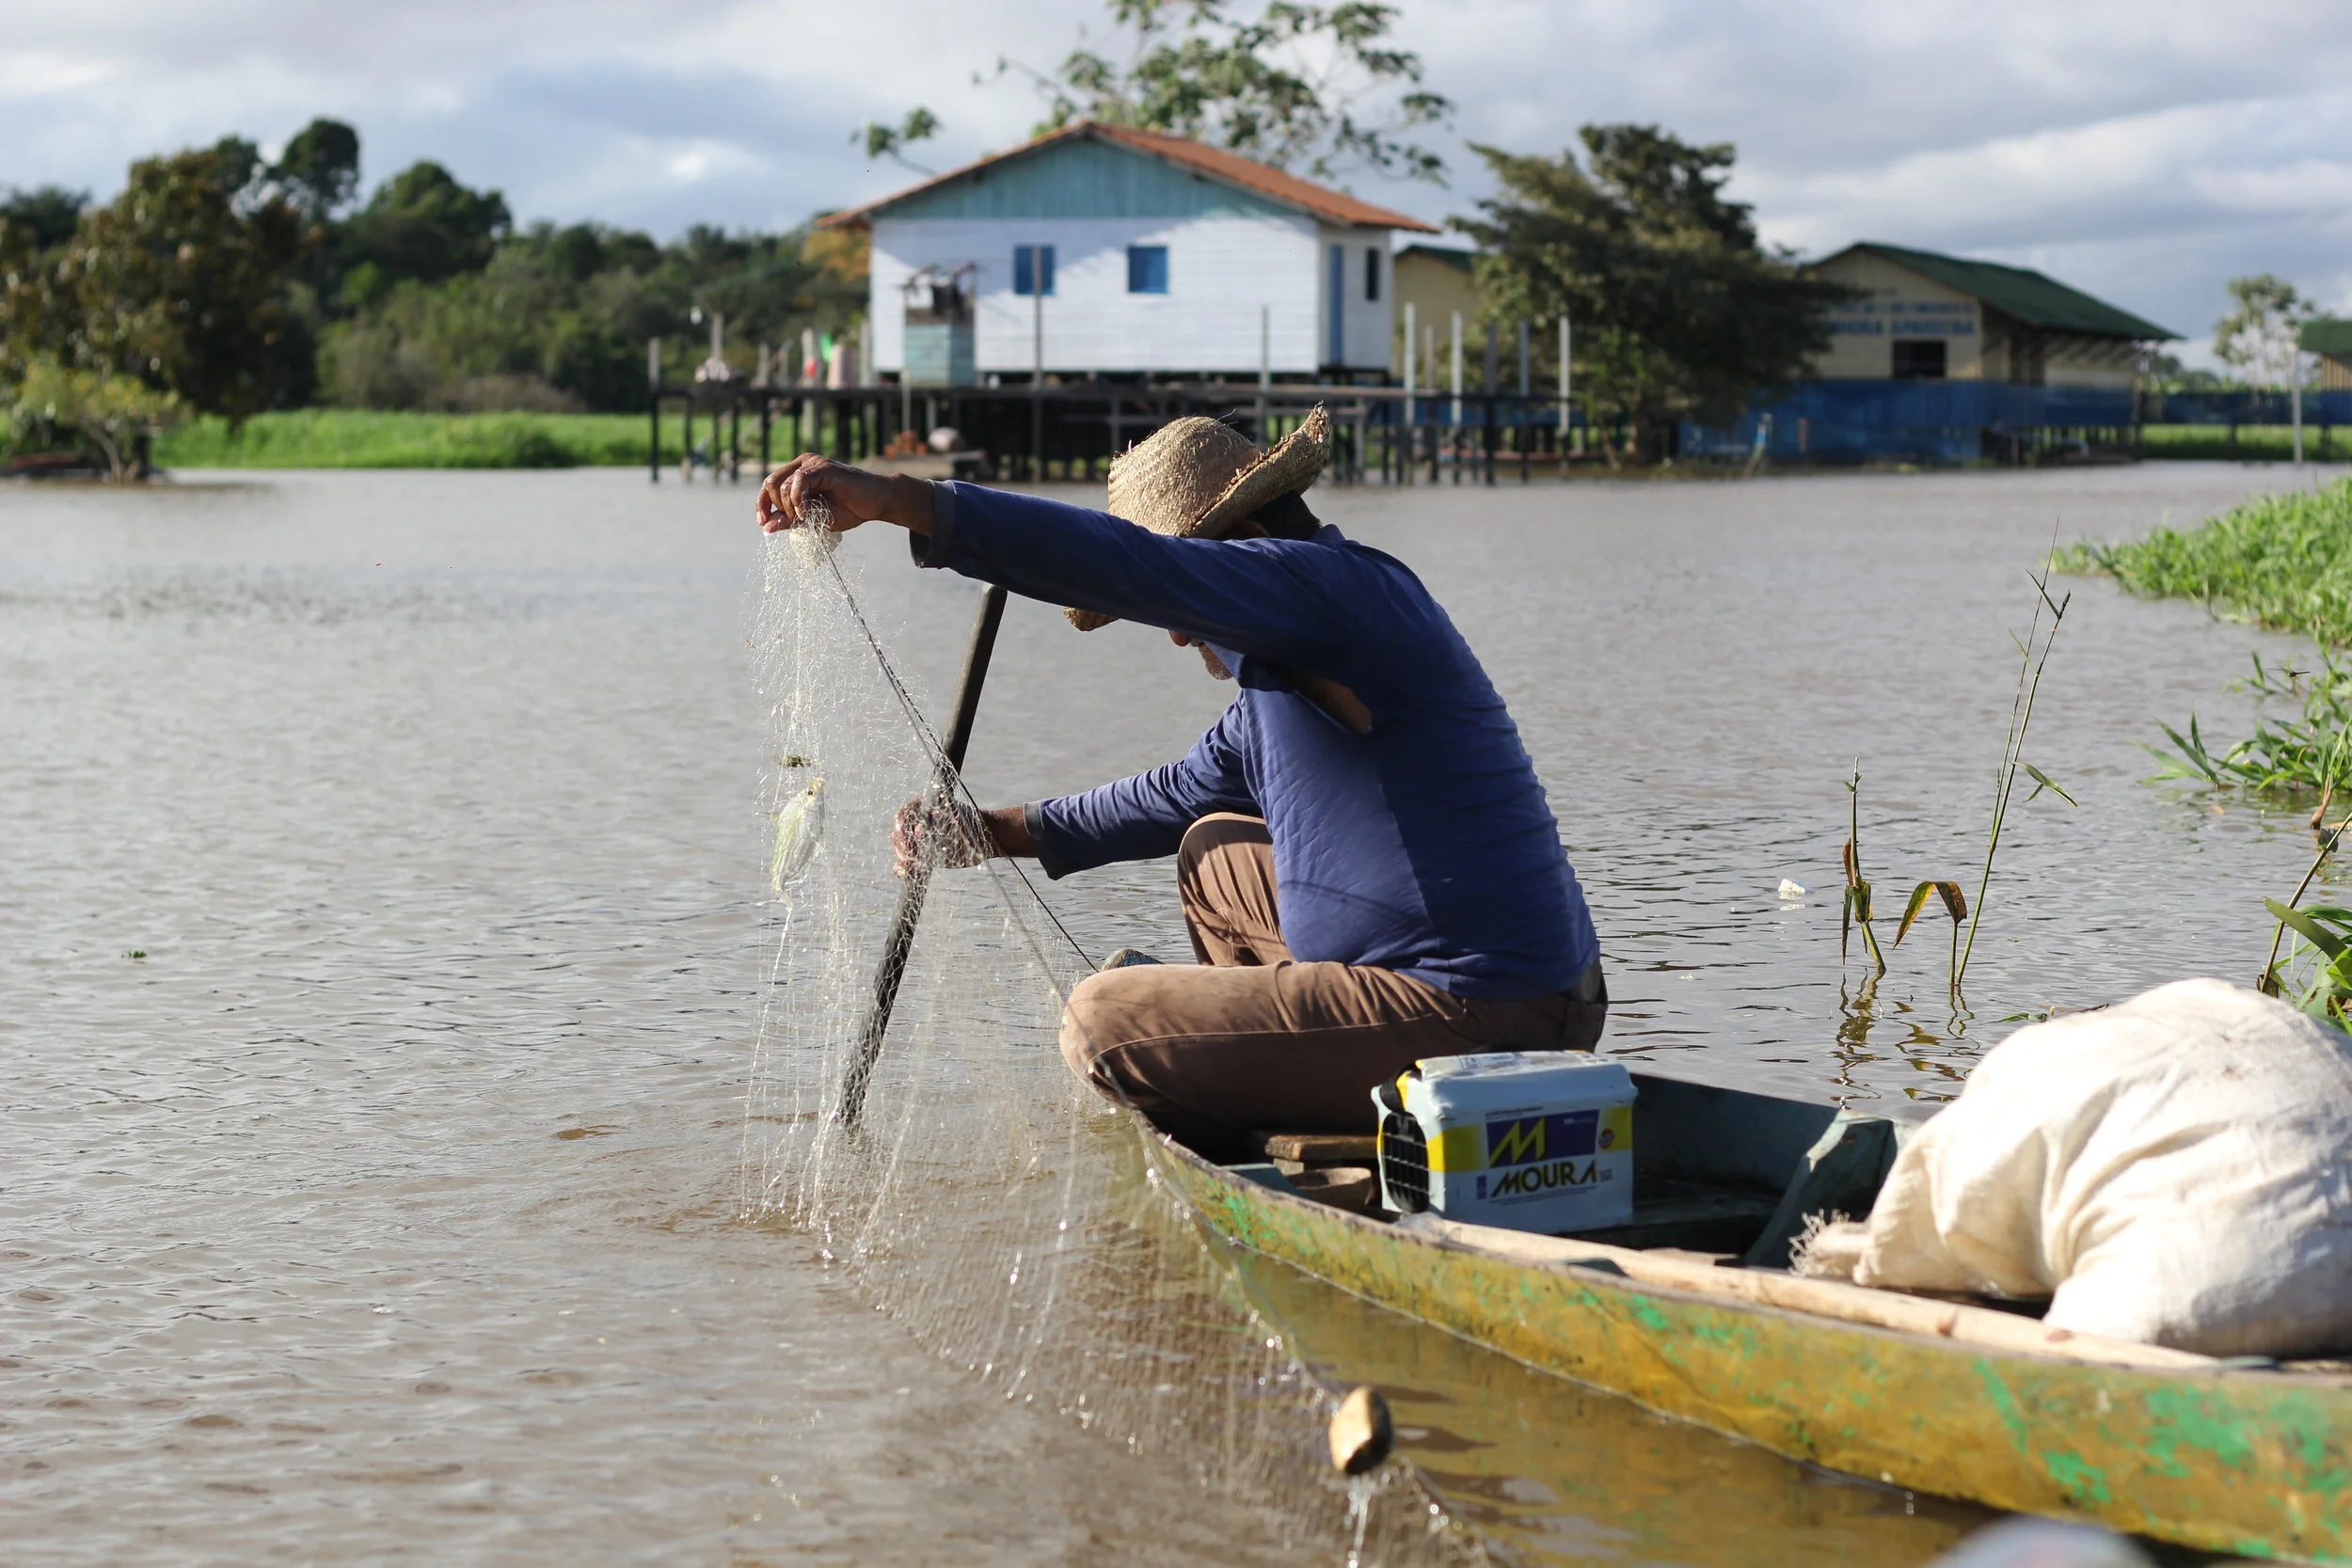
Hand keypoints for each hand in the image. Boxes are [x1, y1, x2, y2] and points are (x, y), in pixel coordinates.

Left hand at [756, 454, 930, 535]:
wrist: (876, 503)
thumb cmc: (849, 509)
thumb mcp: (813, 519)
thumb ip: (790, 520)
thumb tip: (766, 527)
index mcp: (797, 474)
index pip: (769, 485)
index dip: (761, 505)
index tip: (763, 524)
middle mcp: (802, 464)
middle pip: (771, 483)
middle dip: (776, 508)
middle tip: (793, 522)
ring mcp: (812, 463)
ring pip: (782, 484)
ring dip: (789, 507)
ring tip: (804, 518)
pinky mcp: (824, 467)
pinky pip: (799, 481)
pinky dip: (797, 500)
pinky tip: (805, 513)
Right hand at [891, 791, 991, 879]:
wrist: (986, 839)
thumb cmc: (972, 825)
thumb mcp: (955, 822)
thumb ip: (938, 823)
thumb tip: (918, 830)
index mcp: (922, 808)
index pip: (902, 816)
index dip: (900, 828)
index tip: (907, 841)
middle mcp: (916, 823)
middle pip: (897, 834)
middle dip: (901, 846)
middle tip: (910, 855)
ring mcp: (918, 841)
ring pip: (900, 849)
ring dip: (902, 858)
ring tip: (913, 864)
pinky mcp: (921, 856)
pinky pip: (905, 863)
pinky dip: (903, 869)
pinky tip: (907, 872)